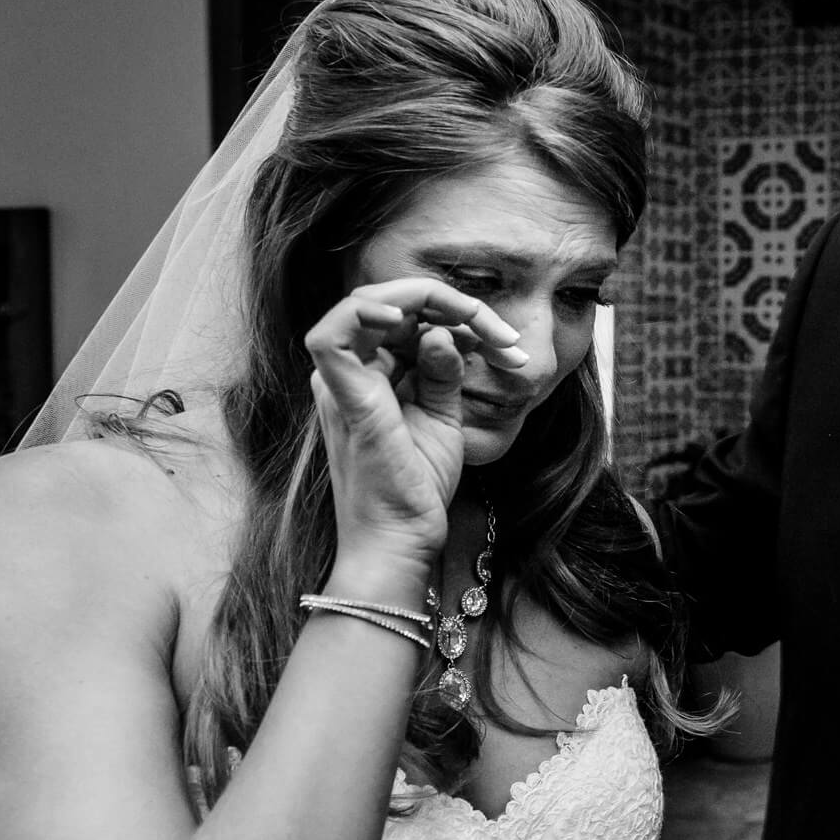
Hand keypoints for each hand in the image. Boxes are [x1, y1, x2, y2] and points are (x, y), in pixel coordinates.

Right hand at [304, 277, 526, 560]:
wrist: (405, 538)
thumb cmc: (419, 485)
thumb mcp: (444, 414)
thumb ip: (444, 369)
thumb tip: (446, 332)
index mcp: (372, 373)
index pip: (409, 317)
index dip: (460, 316)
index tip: (507, 345)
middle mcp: (350, 371)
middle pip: (392, 303)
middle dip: (455, 307)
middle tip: (502, 337)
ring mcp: (341, 381)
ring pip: (365, 302)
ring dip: (428, 301)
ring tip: (474, 322)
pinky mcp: (342, 395)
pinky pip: (332, 333)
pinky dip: (368, 312)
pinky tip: (411, 318)